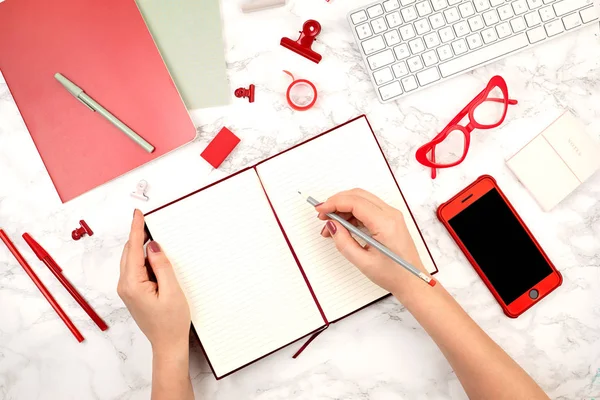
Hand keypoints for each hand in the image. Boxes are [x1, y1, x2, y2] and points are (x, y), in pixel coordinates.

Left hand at [117, 209, 190, 353]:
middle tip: (147, 219)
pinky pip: (136, 270)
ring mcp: (128, 290)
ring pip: (132, 261)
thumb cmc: (171, 322)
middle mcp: (125, 286)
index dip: (136, 229)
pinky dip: (144, 259)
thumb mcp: (172, 291)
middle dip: (137, 235)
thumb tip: (152, 246)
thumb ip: (161, 266)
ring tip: (153, 234)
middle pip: (129, 253)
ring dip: (141, 247)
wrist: (168, 344)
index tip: (137, 214)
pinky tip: (154, 256)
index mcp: (132, 284)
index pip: (133, 249)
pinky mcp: (134, 293)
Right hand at [316, 188, 427, 293]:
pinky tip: (342, 228)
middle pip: (358, 196)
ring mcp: (391, 215)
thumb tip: (331, 225)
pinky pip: (367, 209)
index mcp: (386, 224)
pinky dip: (352, 214)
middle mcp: (391, 214)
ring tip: (330, 228)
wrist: (412, 281)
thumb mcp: (363, 262)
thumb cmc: (394, 274)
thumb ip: (344, 242)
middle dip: (337, 203)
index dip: (334, 203)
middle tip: (322, 216)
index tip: (320, 210)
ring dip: (343, 209)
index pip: (355, 202)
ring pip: (362, 200)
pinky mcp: (389, 219)